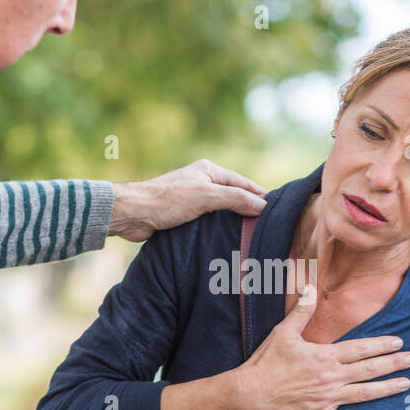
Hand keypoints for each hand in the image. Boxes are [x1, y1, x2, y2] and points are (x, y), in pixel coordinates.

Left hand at [109, 159, 267, 241]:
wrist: (133, 214)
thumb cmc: (167, 200)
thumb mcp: (206, 196)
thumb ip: (235, 199)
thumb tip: (263, 206)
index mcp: (209, 170)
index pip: (243, 183)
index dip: (259, 196)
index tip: (276, 210)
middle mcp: (202, 181)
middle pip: (234, 196)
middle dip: (248, 209)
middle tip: (266, 226)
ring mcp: (193, 198)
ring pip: (221, 210)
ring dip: (233, 220)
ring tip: (251, 235)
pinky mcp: (184, 214)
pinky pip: (209, 221)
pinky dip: (218, 228)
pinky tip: (226, 239)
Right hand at [234, 285, 409, 409]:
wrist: (251, 393)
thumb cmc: (266, 362)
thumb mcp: (283, 332)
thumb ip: (302, 311)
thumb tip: (311, 286)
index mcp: (325, 356)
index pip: (360, 348)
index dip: (382, 344)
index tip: (399, 341)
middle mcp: (331, 377)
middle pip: (369, 370)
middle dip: (393, 364)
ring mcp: (327, 398)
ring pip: (364, 394)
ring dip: (387, 388)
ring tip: (406, 384)